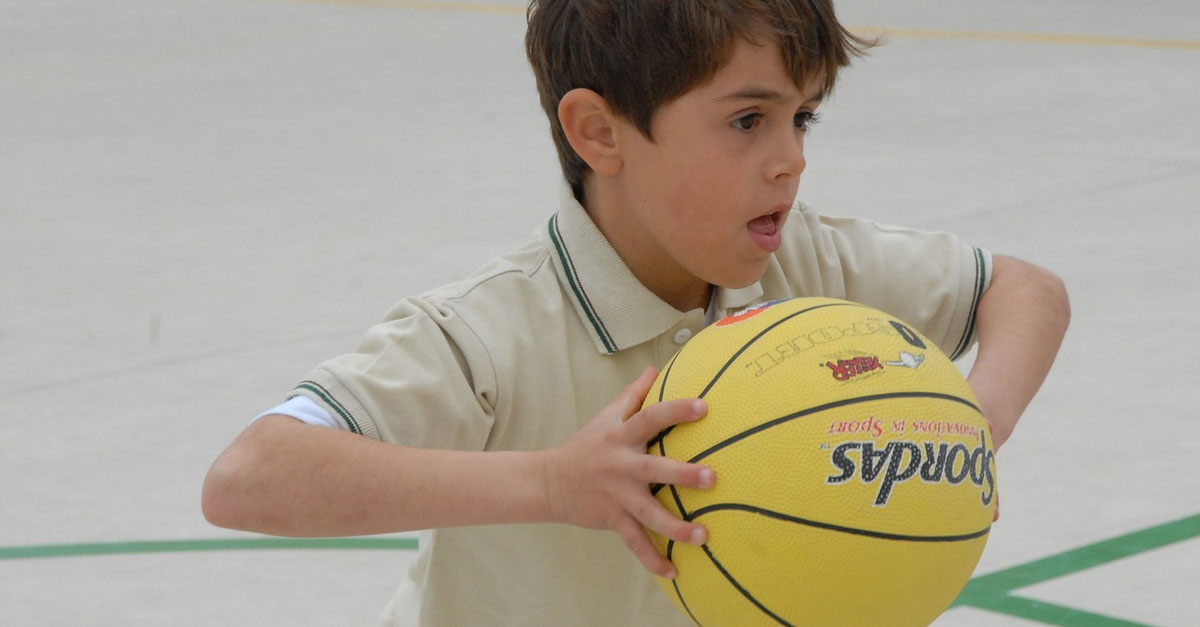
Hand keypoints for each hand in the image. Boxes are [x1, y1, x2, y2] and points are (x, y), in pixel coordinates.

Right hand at [541, 367, 715, 578]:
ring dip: (675, 527)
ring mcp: (616, 496)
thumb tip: (656, 368)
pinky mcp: (611, 519)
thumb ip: (633, 394)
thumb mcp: (606, 417)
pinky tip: (673, 571)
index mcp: (621, 437)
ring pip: (648, 514)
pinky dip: (651, 559)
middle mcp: (620, 466)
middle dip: (682, 474)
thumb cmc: (585, 445)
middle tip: (712, 478)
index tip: (703, 406)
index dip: (675, 411)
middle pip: (654, 470)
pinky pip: (634, 543)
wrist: (549, 482)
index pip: (650, 418)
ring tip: (702, 536)